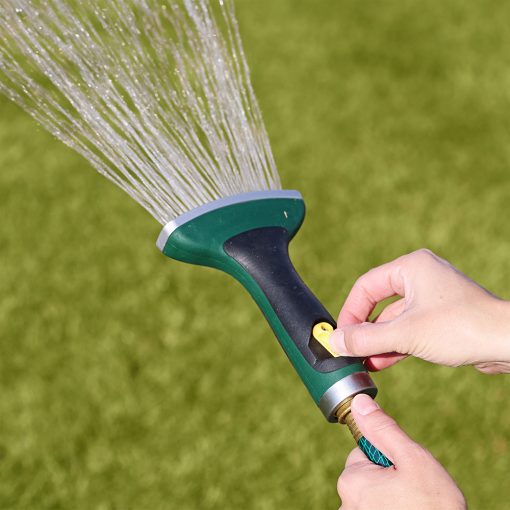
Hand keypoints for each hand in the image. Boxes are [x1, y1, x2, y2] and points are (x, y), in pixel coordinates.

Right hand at [330, 249, 509, 373]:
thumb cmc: (461, 327)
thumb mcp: (405, 334)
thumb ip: (366, 337)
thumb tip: (335, 341)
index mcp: (410, 267)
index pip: (366, 286)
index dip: (350, 312)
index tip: (341, 335)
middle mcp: (420, 277)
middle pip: (379, 303)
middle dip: (365, 330)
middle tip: (350, 350)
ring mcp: (432, 297)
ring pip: (394, 319)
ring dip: (379, 341)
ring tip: (363, 362)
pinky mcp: (440, 316)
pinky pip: (409, 328)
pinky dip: (395, 344)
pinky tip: (381, 362)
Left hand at [337, 394, 465, 509]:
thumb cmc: (433, 506)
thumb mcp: (412, 459)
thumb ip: (383, 429)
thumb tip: (359, 403)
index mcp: (350, 480)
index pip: (363, 453)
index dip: (388, 458)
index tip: (404, 472)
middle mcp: (345, 504)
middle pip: (367, 476)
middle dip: (388, 478)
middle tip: (414, 491)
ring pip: (373, 497)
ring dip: (390, 498)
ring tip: (415, 507)